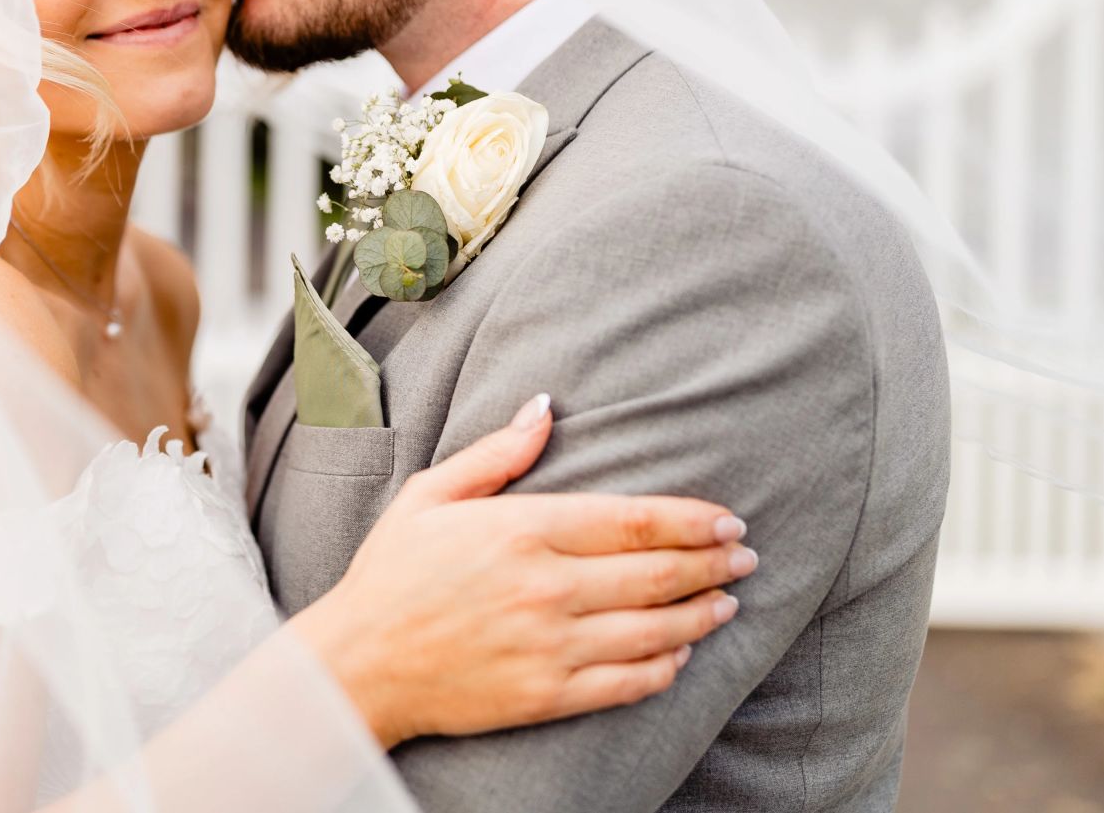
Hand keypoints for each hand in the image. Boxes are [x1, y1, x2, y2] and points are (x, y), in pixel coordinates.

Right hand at [288, 396, 755, 748]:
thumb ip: (497, 453)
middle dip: (714, 563)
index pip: (635, 521)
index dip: (692, 519)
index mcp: (522, 530)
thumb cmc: (390, 574)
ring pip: (656, 630)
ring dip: (702, 614)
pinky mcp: (548, 696)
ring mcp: (551, 646)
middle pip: (659, 573)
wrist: (358, 664)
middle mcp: (547, 587)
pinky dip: (665, 667)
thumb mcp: (431, 495)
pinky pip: (629, 683)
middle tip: (745, 556)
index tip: (728, 519)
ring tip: (727, 602)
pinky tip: (680, 653)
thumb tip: (546, 406)